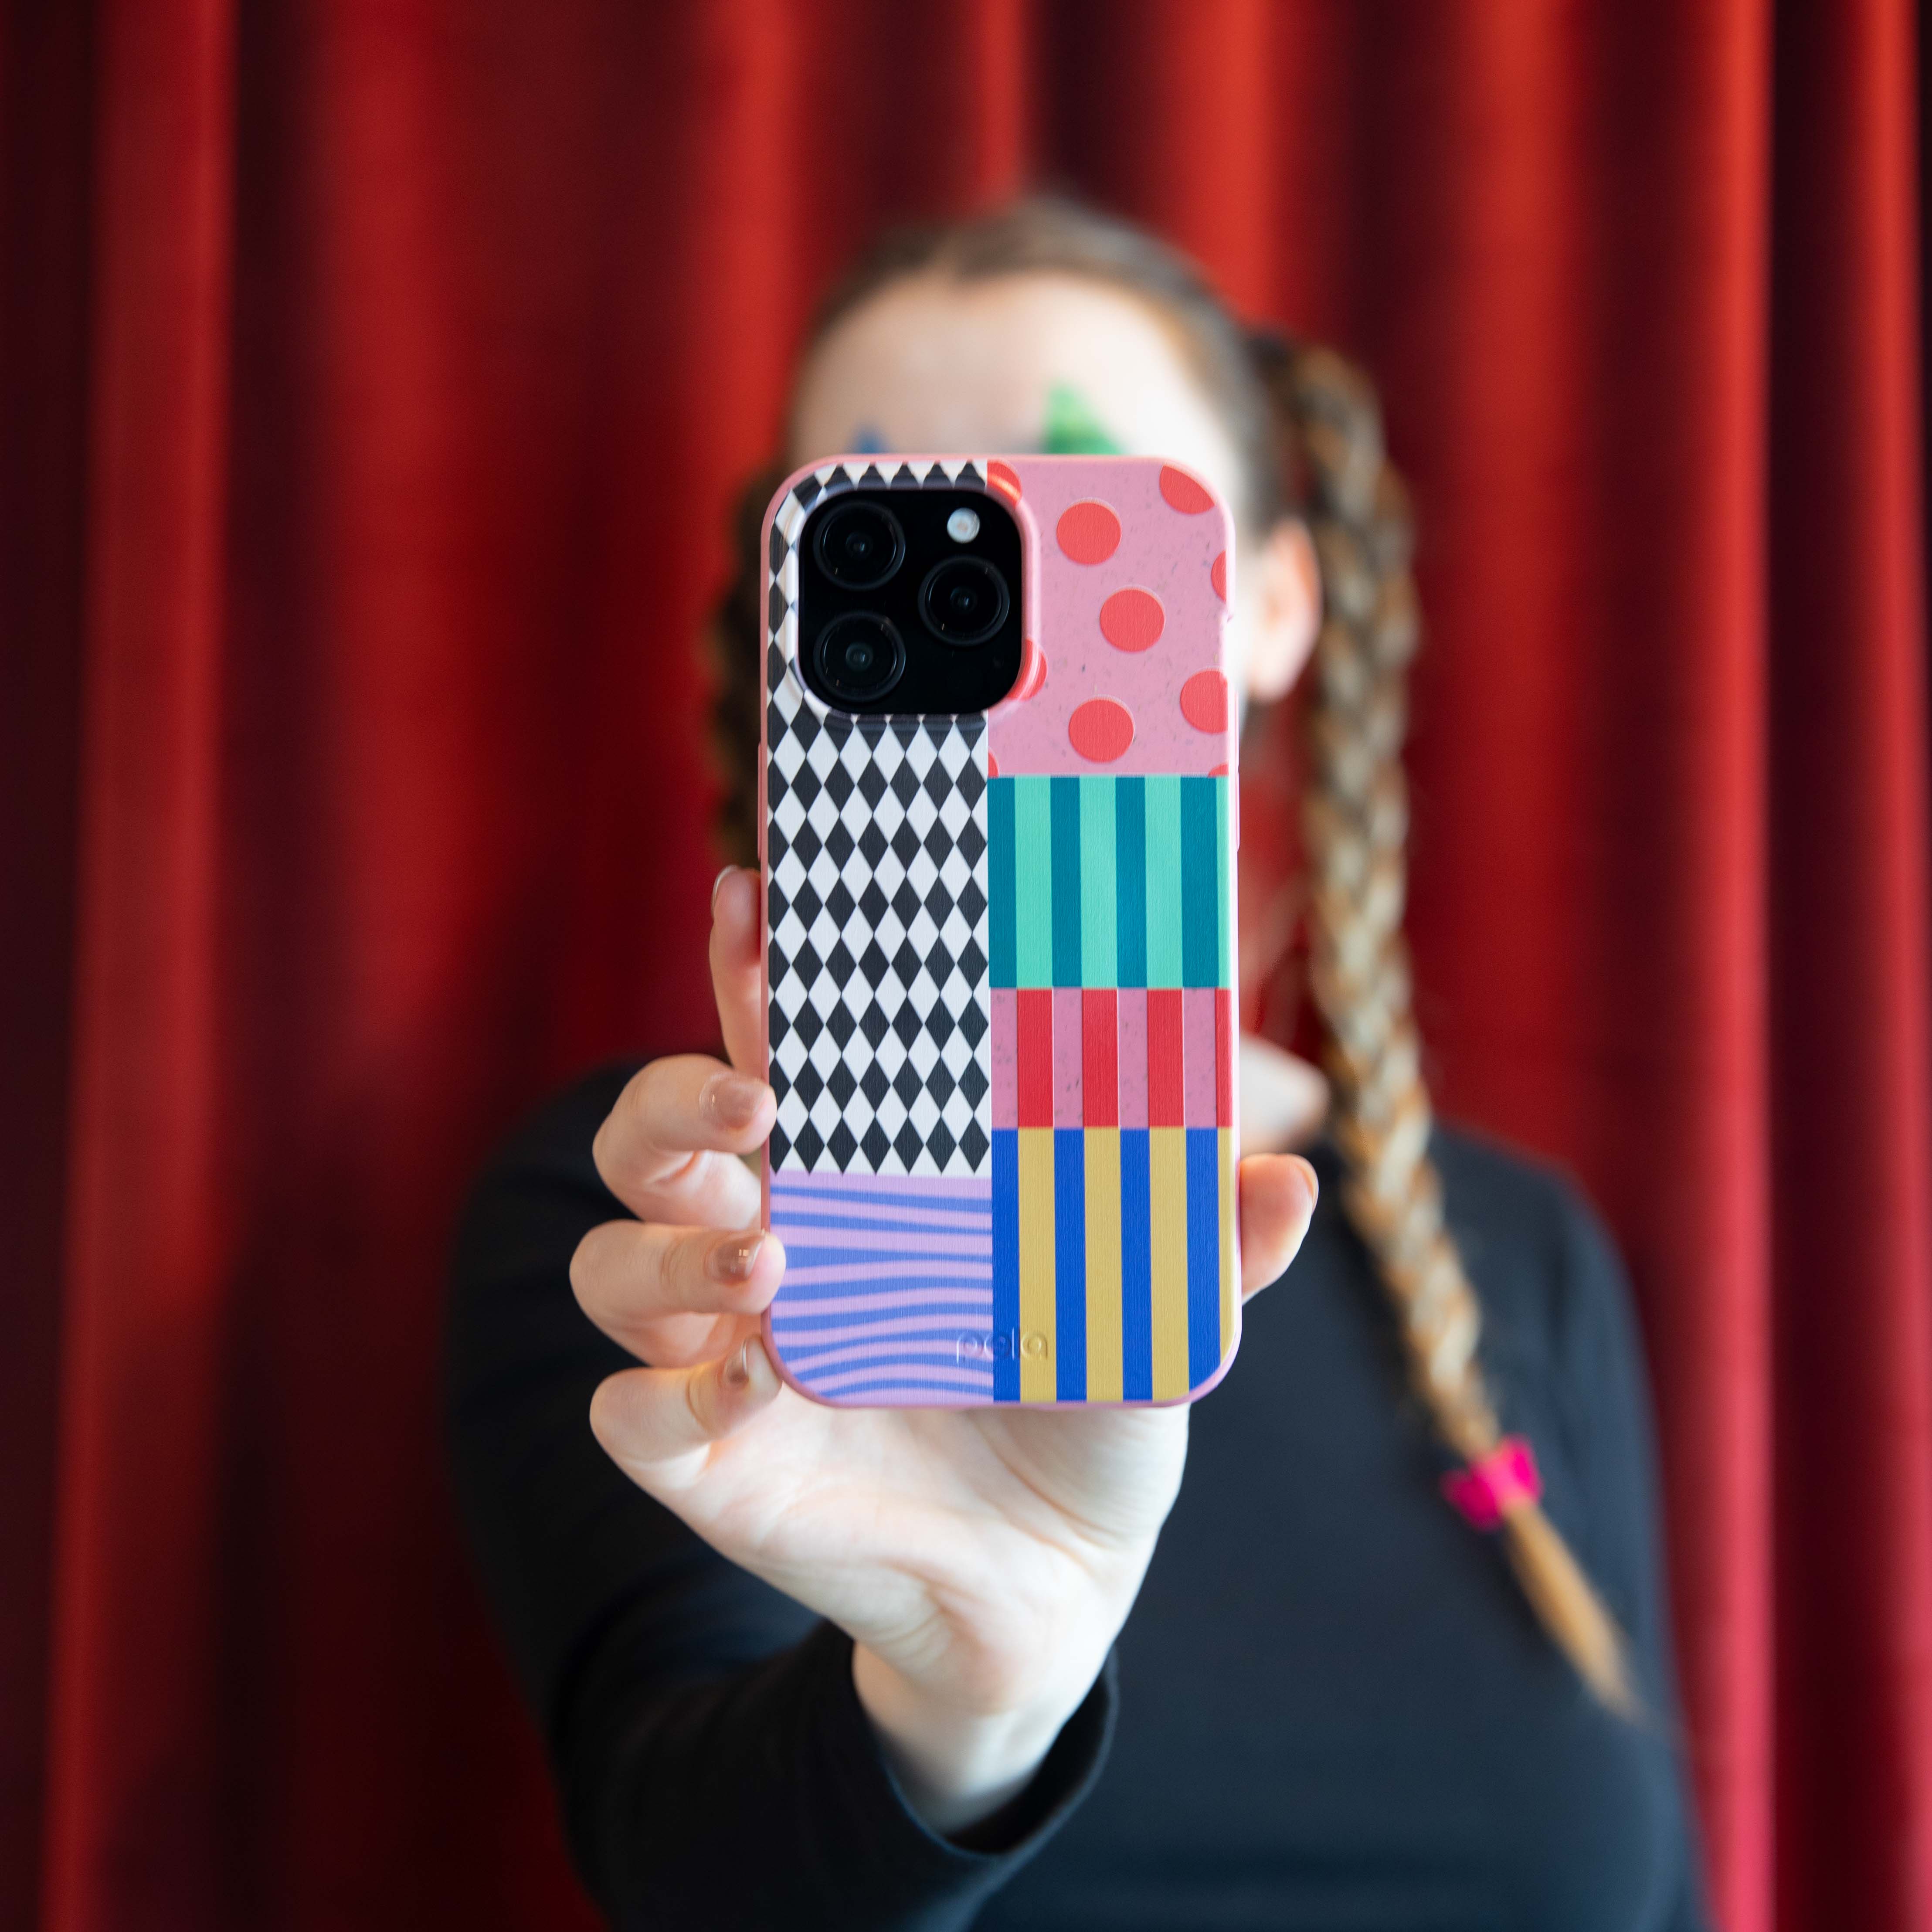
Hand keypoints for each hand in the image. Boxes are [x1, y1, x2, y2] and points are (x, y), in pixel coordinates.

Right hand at [571, 868, 1318, 1833]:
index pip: (778, 1048)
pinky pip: (632, 1414)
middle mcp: (773, 1242)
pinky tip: (757, 1386)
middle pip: (650, 1136)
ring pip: (615, 1264)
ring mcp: (727, 1349)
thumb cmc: (1088, 1406)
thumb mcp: (1153, 1318)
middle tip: (756, 1101)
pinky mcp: (709, 1459)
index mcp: (862, 1179)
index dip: (754, 970)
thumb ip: (1206, 1246)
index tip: (759, 893)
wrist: (1054, 1579)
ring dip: (673, 1248)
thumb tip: (1295, 1181)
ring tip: (774, 1257)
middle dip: (671, 1099)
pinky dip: (671, 1396)